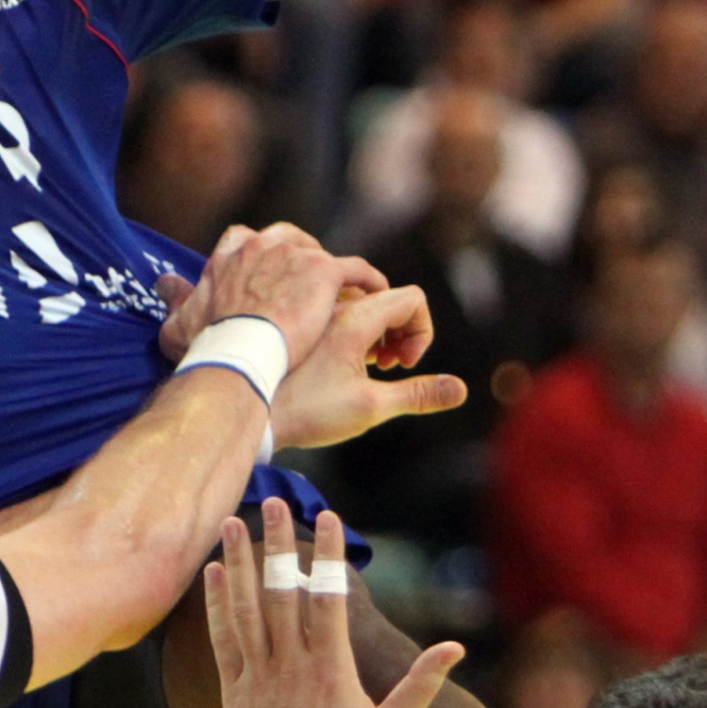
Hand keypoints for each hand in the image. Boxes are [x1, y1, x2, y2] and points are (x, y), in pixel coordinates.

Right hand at [194, 226, 381, 372]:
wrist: (238, 354)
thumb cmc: (208, 346)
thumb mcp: (180, 323)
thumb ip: (177, 299)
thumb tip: (165, 284)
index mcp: (229, 255)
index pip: (246, 237)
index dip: (261, 256)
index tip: (269, 277)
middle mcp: (262, 245)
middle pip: (289, 239)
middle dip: (301, 260)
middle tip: (311, 291)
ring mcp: (294, 255)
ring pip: (323, 255)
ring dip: (333, 276)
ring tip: (345, 298)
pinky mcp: (323, 272)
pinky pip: (357, 270)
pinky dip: (368, 281)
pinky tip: (375, 296)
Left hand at [203, 502, 460, 707]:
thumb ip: (420, 684)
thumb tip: (455, 647)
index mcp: (331, 670)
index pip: (328, 598)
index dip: (327, 555)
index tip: (327, 518)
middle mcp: (291, 665)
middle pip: (282, 591)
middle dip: (280, 543)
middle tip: (275, 502)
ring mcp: (258, 676)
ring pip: (246, 608)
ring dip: (240, 562)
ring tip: (232, 522)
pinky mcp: (233, 690)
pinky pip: (223, 638)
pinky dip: (218, 604)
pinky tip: (215, 573)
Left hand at [271, 286, 464, 450]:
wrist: (246, 407)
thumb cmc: (306, 411)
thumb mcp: (371, 407)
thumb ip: (418, 394)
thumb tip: (461, 389)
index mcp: (356, 316)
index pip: (412, 299)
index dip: (421, 331)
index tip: (404, 364)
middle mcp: (333, 301)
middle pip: (385, 296)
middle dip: (398, 331)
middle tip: (385, 365)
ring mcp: (310, 307)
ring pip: (356, 300)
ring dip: (371, 328)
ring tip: (360, 363)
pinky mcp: (292, 315)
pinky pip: (328, 305)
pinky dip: (343, 324)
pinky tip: (331, 356)